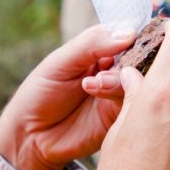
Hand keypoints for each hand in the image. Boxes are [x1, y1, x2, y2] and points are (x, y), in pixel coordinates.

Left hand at [0, 24, 135, 169]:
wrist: (29, 136)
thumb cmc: (40, 93)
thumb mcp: (60, 61)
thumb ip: (92, 44)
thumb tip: (130, 32)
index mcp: (100, 50)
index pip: (127, 34)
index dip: (134, 34)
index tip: (134, 36)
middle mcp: (114, 70)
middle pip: (140, 57)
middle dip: (130, 59)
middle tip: (107, 66)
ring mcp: (119, 93)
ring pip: (138, 80)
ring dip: (118, 79)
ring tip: (93, 85)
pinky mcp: (120, 116)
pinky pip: (135, 103)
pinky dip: (123, 96)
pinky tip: (99, 94)